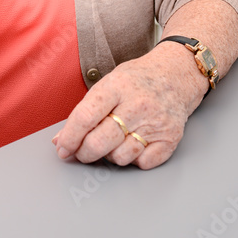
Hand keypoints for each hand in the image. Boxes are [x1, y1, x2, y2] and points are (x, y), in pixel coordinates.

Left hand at [52, 47, 207, 169]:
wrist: (177, 74)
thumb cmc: (138, 79)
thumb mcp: (108, 83)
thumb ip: (85, 110)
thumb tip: (60, 140)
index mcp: (117, 86)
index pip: (85, 117)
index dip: (69, 137)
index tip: (62, 148)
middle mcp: (137, 104)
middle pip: (100, 142)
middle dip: (84, 153)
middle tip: (81, 152)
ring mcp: (156, 122)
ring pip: (120, 157)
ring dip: (110, 156)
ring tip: (112, 142)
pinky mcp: (170, 138)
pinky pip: (142, 163)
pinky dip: (134, 160)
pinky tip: (132, 144)